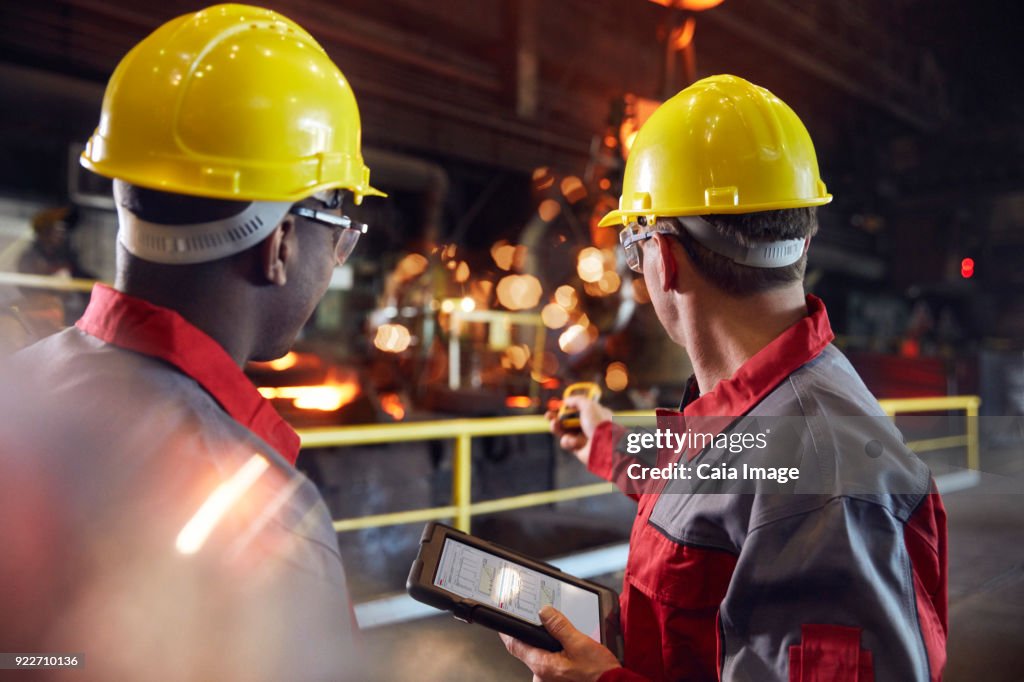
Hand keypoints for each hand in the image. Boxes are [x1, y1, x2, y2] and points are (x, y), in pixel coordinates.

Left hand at [500, 606, 620, 681]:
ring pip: (544, 659)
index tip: (501, 622)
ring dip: (553, 650)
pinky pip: (553, 667)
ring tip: (573, 648)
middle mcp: (541, 677)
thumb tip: (544, 612)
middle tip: (556, 632)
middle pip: (531, 651)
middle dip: (541, 640)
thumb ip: (559, 627)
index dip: (507, 632)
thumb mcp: (579, 643)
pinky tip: (575, 658)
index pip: (514, 645)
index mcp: (542, 666)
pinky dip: (560, 659)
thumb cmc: (599, 675)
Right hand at [544, 397, 612, 466]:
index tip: (560, 405)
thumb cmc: (599, 424)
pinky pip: (567, 443)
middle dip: (557, 418)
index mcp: (595, 414)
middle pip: (569, 420)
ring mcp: (583, 437)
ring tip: (554, 424)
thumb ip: (576, 400)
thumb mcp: (588, 405)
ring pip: (564, 431)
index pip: (579, 409)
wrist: (604, 446)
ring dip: (557, 427)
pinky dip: (568, 441)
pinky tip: (573, 441)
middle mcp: (589, 426)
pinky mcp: (578, 449)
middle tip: (548, 415)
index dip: (568, 407)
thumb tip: (566, 400)